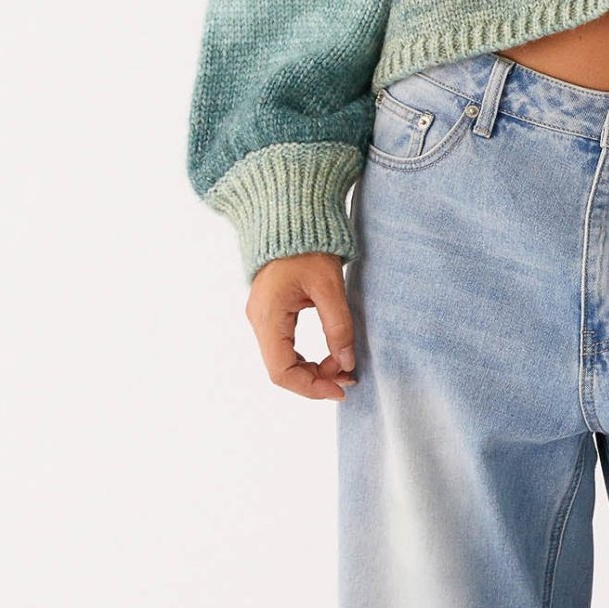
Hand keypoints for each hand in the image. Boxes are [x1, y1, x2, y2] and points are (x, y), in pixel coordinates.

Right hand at [246, 253, 357, 399]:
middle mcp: (259, 321)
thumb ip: (338, 327)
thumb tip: (346, 364)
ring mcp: (263, 318)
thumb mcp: (329, 286)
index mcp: (268, 317)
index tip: (341, 389)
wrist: (292, 218)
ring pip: (284, 361)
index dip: (311, 387)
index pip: (281, 371)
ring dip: (314, 369)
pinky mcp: (272, 314)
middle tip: (349, 375)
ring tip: (343, 365)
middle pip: (282, 370)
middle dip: (316, 379)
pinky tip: (331, 354)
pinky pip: (285, 347)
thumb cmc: (309, 247)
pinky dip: (307, 357)